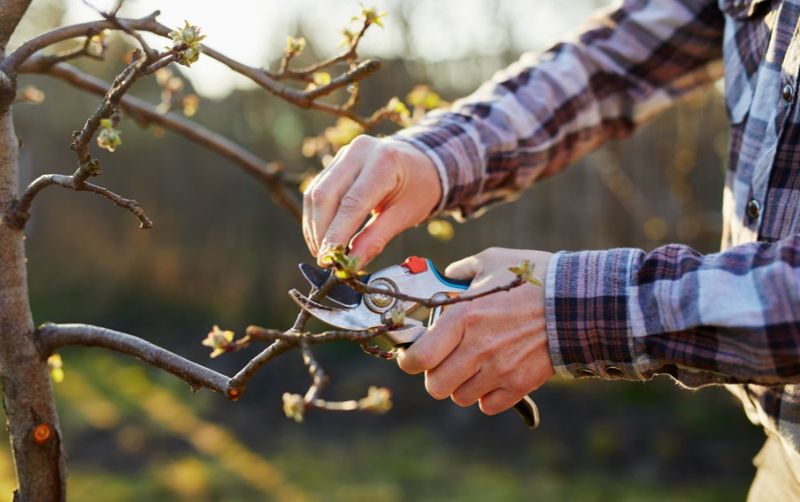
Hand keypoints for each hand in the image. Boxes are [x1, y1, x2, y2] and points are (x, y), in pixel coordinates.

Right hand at [302, 135, 440, 266]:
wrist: (422, 162)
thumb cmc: (418, 189)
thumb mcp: (405, 215)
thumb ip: (376, 238)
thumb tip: (351, 264)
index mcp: (384, 162)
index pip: (352, 203)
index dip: (336, 234)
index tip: (328, 259)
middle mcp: (360, 152)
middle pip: (325, 195)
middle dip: (320, 232)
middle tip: (324, 259)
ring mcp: (345, 154)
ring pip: (316, 193)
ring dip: (314, 226)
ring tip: (322, 252)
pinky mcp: (335, 161)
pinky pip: (317, 190)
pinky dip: (315, 216)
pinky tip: (321, 236)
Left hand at [397, 247, 554, 415]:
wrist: (579, 301)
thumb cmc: (533, 277)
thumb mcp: (492, 261)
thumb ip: (461, 270)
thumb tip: (446, 277)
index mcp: (462, 317)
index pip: (418, 358)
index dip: (409, 361)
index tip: (414, 356)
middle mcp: (476, 348)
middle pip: (435, 386)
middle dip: (435, 375)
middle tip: (444, 362)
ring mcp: (499, 370)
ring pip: (460, 397)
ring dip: (461, 385)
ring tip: (473, 366)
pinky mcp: (519, 384)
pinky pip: (488, 405)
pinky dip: (486, 396)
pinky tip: (493, 376)